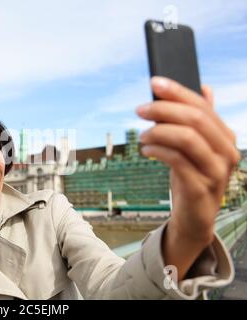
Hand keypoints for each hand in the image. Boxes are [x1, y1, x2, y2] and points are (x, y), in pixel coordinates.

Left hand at [136, 77, 239, 278]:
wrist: (194, 216)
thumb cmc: (193, 176)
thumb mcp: (198, 147)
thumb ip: (202, 121)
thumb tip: (206, 88)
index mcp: (225, 137)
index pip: (202, 105)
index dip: (177, 91)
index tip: (154, 83)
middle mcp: (226, 152)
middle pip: (196, 119)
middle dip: (164, 109)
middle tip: (140, 110)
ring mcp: (216, 171)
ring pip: (187, 138)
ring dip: (158, 131)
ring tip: (142, 135)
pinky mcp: (200, 187)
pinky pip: (177, 161)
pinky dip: (158, 150)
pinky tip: (145, 149)